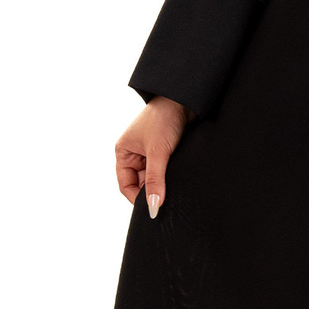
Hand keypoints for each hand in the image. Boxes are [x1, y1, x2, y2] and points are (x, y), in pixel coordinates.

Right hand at [115, 96, 194, 215]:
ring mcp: (150, 152)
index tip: (153, 210)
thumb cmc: (164, 119)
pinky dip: (171, 175)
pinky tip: (179, 178)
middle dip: (152, 191)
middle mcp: (134, 153)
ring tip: (174, 185)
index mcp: (123, 152)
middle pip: (140, 183)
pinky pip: (165, 170)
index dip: (137, 199)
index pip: (126, 185)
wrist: (184, 99)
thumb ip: (155, 180)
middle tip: (167, 200)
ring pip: (154, 178)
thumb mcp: (158, 152)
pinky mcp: (165, 151)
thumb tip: (153, 207)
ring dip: (163, 182)